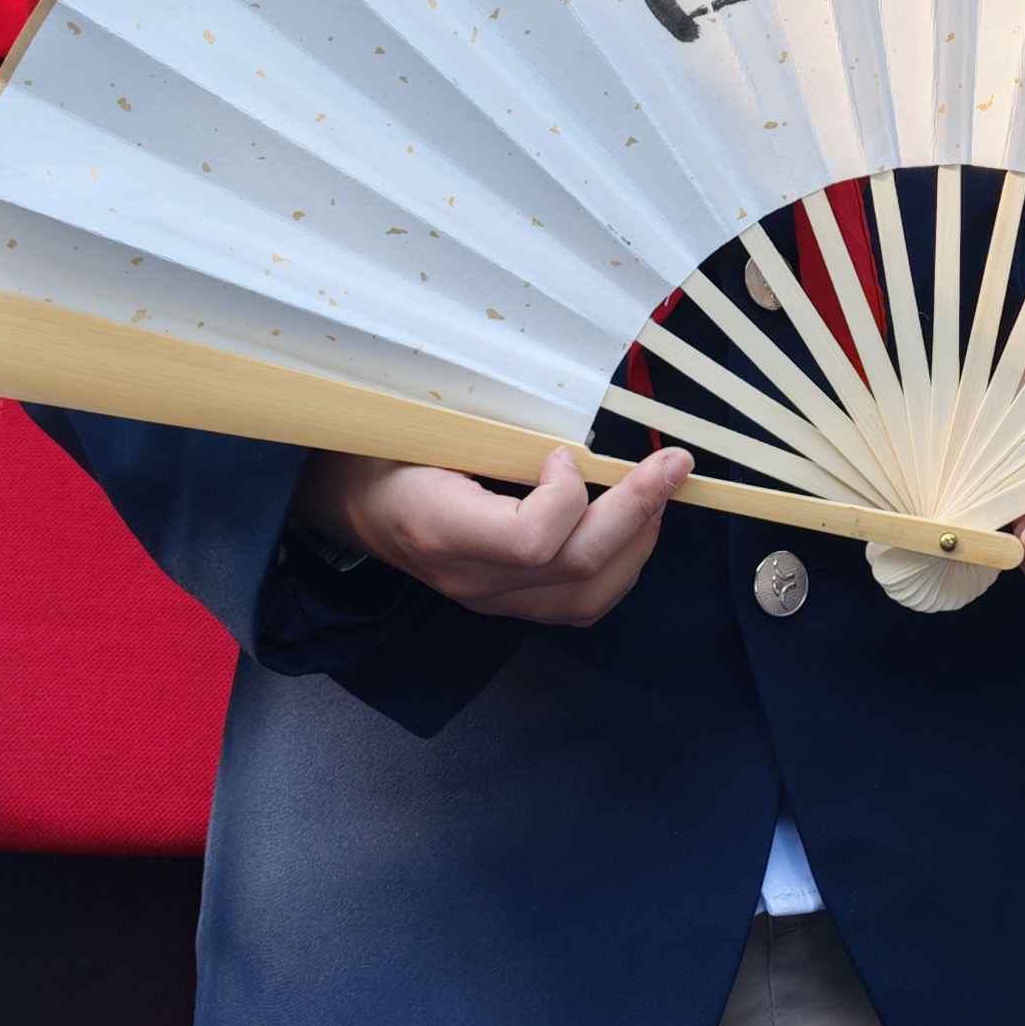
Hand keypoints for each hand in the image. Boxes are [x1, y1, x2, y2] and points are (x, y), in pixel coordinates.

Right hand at [293, 444, 688, 627]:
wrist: (350, 503)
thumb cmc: (389, 450)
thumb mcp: (426, 425)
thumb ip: (496, 430)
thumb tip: (575, 421)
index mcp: (440, 528)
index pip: (530, 541)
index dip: (567, 495)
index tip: (566, 450)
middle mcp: (470, 579)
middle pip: (577, 570)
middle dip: (639, 511)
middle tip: (674, 463)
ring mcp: (491, 600)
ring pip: (589, 598)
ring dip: (639, 541)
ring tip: (659, 491)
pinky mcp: (507, 604)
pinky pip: (579, 604)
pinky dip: (621, 564)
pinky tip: (632, 522)